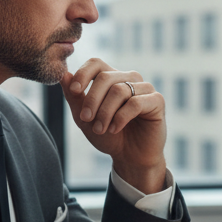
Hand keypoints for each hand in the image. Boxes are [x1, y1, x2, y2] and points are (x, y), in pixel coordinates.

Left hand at [62, 58, 166, 193]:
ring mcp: (145, 89)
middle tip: (86, 119)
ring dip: (105, 112)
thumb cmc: (109, 137)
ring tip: (101, 129)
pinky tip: (115, 129)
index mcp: (112, 78)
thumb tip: (64, 74)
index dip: (83, 73)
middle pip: (105, 77)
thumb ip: (74, 97)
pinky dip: (121, 117)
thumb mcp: (85, 118)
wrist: (130, 158)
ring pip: (119, 90)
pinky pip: (135, 103)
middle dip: (92, 100)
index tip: (74, 90)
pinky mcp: (157, 101)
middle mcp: (129, 79)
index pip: (96, 63)